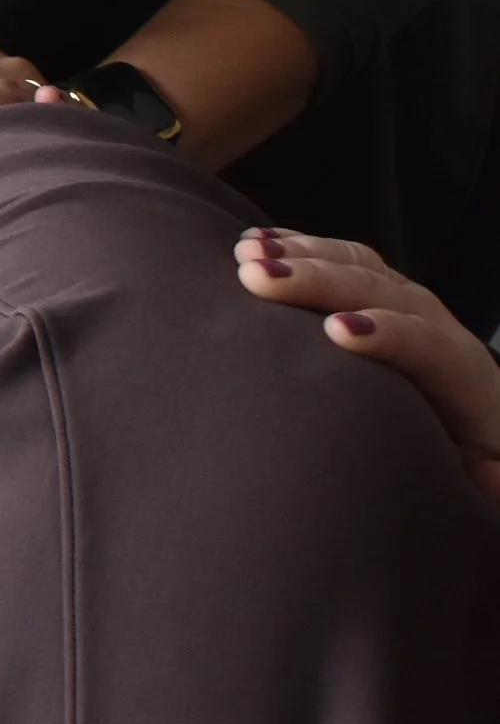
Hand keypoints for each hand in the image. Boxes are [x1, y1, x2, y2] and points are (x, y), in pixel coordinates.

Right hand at [233, 225, 499, 497]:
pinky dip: (297, 248)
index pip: (427, 344)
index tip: (336, 332)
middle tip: (261, 277)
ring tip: (247, 257)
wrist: (478, 426)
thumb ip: (484, 479)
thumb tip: (477, 475)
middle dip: (320, 279)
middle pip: (381, 290)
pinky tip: (255, 244)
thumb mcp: (485, 478)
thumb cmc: (471, 460)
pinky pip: (342, 260)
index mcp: (464, 377)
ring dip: (300, 255)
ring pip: (358, 265)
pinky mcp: (379, 296)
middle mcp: (436, 326)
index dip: (387, 333)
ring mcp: (407, 304)